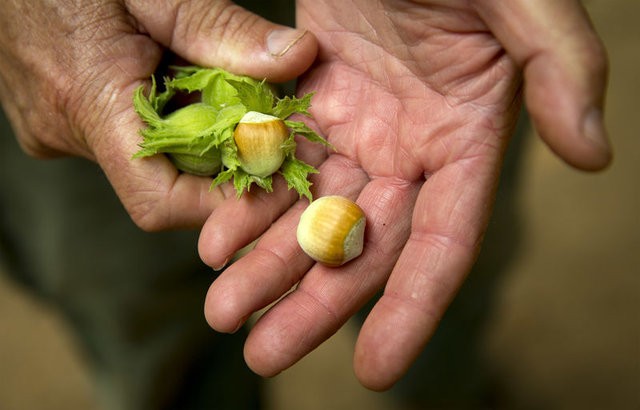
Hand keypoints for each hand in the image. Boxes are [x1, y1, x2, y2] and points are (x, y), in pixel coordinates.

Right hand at [0, 0, 315, 229]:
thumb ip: (221, 29)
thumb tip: (297, 58)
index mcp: (90, 100)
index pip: (159, 200)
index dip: (218, 202)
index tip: (262, 173)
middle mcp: (65, 130)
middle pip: (160, 181)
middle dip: (212, 158)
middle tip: (249, 118)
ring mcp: (54, 127)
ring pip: (141, 158)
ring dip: (184, 134)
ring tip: (204, 86)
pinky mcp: (51, 118)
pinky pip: (117, 138)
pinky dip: (154, 120)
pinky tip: (164, 80)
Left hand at [200, 0, 610, 389]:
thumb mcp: (520, 0)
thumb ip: (560, 68)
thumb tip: (594, 154)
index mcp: (464, 140)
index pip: (443, 241)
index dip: (412, 307)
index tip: (375, 368)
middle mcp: (409, 149)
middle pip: (362, 243)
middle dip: (313, 302)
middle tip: (261, 355)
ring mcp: (357, 128)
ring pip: (309, 213)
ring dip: (266, 264)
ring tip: (222, 309)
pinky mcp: (312, 103)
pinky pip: (277, 164)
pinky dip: (247, 202)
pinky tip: (212, 239)